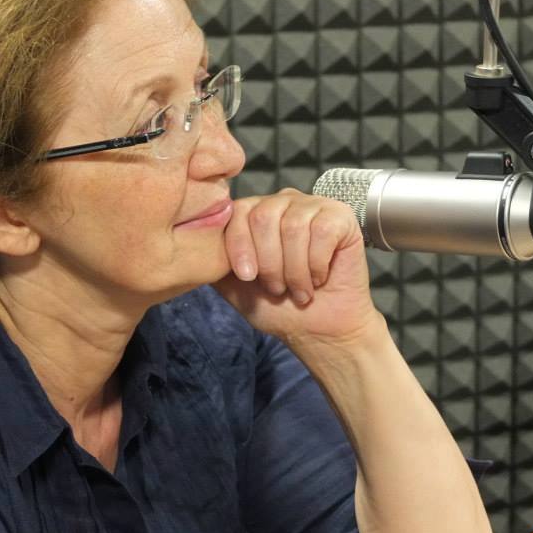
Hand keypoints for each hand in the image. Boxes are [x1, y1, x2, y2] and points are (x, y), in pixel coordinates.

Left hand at [212, 189, 385, 359]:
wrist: (318, 329)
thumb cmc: (278, 308)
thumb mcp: (234, 284)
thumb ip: (214, 258)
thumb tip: (191, 239)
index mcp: (256, 213)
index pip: (238, 212)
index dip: (240, 247)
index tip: (249, 278)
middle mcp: (283, 202)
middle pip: (264, 217)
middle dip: (269, 263)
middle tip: (278, 288)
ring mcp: (313, 206)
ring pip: (293, 226)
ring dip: (295, 270)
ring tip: (299, 289)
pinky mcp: (341, 217)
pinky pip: (322, 230)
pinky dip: (317, 264)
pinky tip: (319, 277)